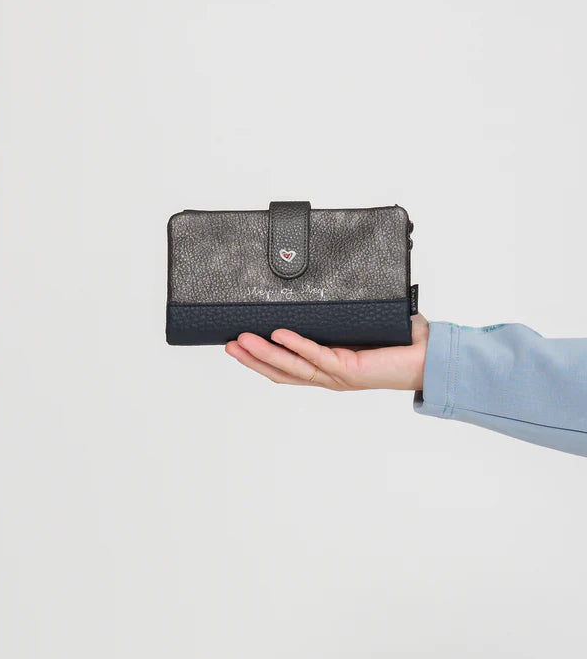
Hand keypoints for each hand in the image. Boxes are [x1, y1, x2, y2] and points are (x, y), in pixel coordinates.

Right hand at [225, 313, 428, 391]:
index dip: (260, 360)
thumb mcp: (362, 324)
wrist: (430, 358)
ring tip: (241, 340)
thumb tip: (329, 283)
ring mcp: (339, 375)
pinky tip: (278, 334)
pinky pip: (318, 356)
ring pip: (292, 367)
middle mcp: (330, 376)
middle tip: (227, 344)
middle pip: (281, 371)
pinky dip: (296, 345)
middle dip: (252, 359)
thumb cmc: (402, 342)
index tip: (238, 346)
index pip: (287, 369)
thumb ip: (342, 312)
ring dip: (264, 354)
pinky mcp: (351, 369)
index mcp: (330, 368)